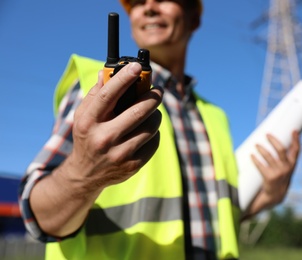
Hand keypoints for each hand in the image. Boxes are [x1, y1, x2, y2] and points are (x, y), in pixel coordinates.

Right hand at [30, 62, 162, 235]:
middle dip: (153, 97)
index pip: (108, 95)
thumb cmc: (88, 136)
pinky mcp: (132, 165)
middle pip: (138, 111)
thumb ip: (96, 94)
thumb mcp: (84, 115)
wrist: (85, 174)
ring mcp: (119, 154)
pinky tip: (147, 130)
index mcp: (88, 122)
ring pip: (151, 126)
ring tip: (152, 112)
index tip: (137, 66)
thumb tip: (107, 71)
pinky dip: (154, 132)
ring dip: (155, 114)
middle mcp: (103, 138)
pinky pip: (154, 141)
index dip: (124, 79)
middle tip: (158, 91)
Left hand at [243, 131, 299, 219]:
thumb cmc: (280, 177)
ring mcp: (278, 173)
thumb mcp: (286, 168)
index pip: (296, 150)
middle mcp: (287, 168)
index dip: (296, 140)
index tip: (294, 130)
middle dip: (273, 140)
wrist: (275, 195)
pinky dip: (255, 159)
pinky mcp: (269, 177)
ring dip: (261, 149)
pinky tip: (251, 155)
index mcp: (292, 164)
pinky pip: (260, 165)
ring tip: (256, 145)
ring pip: (268, 156)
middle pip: (281, 150)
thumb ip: (286, 157)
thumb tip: (279, 141)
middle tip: (267, 135)